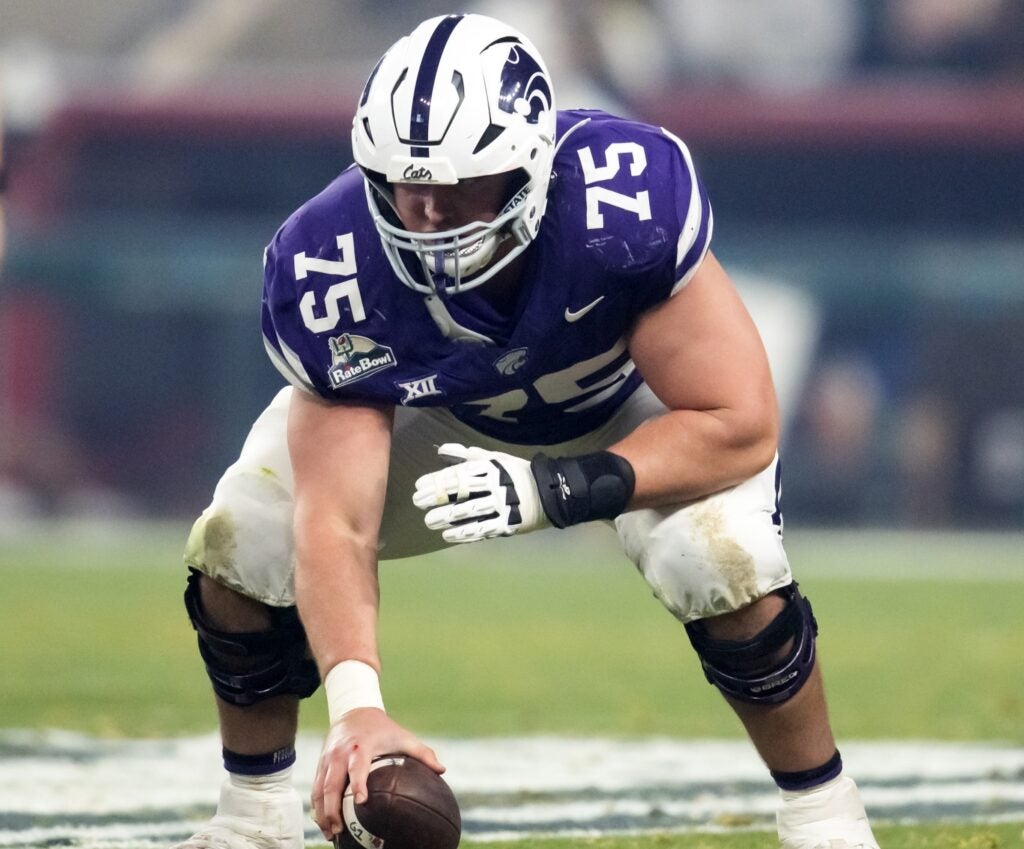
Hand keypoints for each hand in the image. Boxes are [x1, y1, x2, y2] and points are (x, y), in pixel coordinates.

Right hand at [310, 708, 443, 839]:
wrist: (354, 711)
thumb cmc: (382, 728)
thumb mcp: (402, 736)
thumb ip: (423, 753)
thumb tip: (441, 771)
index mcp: (361, 746)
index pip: (357, 766)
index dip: (358, 783)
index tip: (362, 801)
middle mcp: (340, 753)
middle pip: (331, 784)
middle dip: (332, 808)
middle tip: (339, 830)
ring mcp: (327, 760)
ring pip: (319, 789)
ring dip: (322, 813)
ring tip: (331, 834)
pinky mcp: (320, 764)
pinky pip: (315, 788)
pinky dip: (317, 808)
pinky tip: (324, 824)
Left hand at [412, 443, 549, 542]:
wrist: (549, 494)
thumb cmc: (517, 474)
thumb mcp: (496, 459)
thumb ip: (468, 456)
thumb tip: (442, 449)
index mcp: (491, 468)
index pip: (459, 473)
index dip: (437, 480)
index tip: (419, 486)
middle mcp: (495, 485)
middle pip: (460, 492)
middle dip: (437, 498)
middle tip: (418, 503)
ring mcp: (501, 505)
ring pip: (468, 512)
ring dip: (446, 517)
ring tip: (428, 521)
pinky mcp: (507, 523)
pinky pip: (482, 529)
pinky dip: (463, 533)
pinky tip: (448, 536)